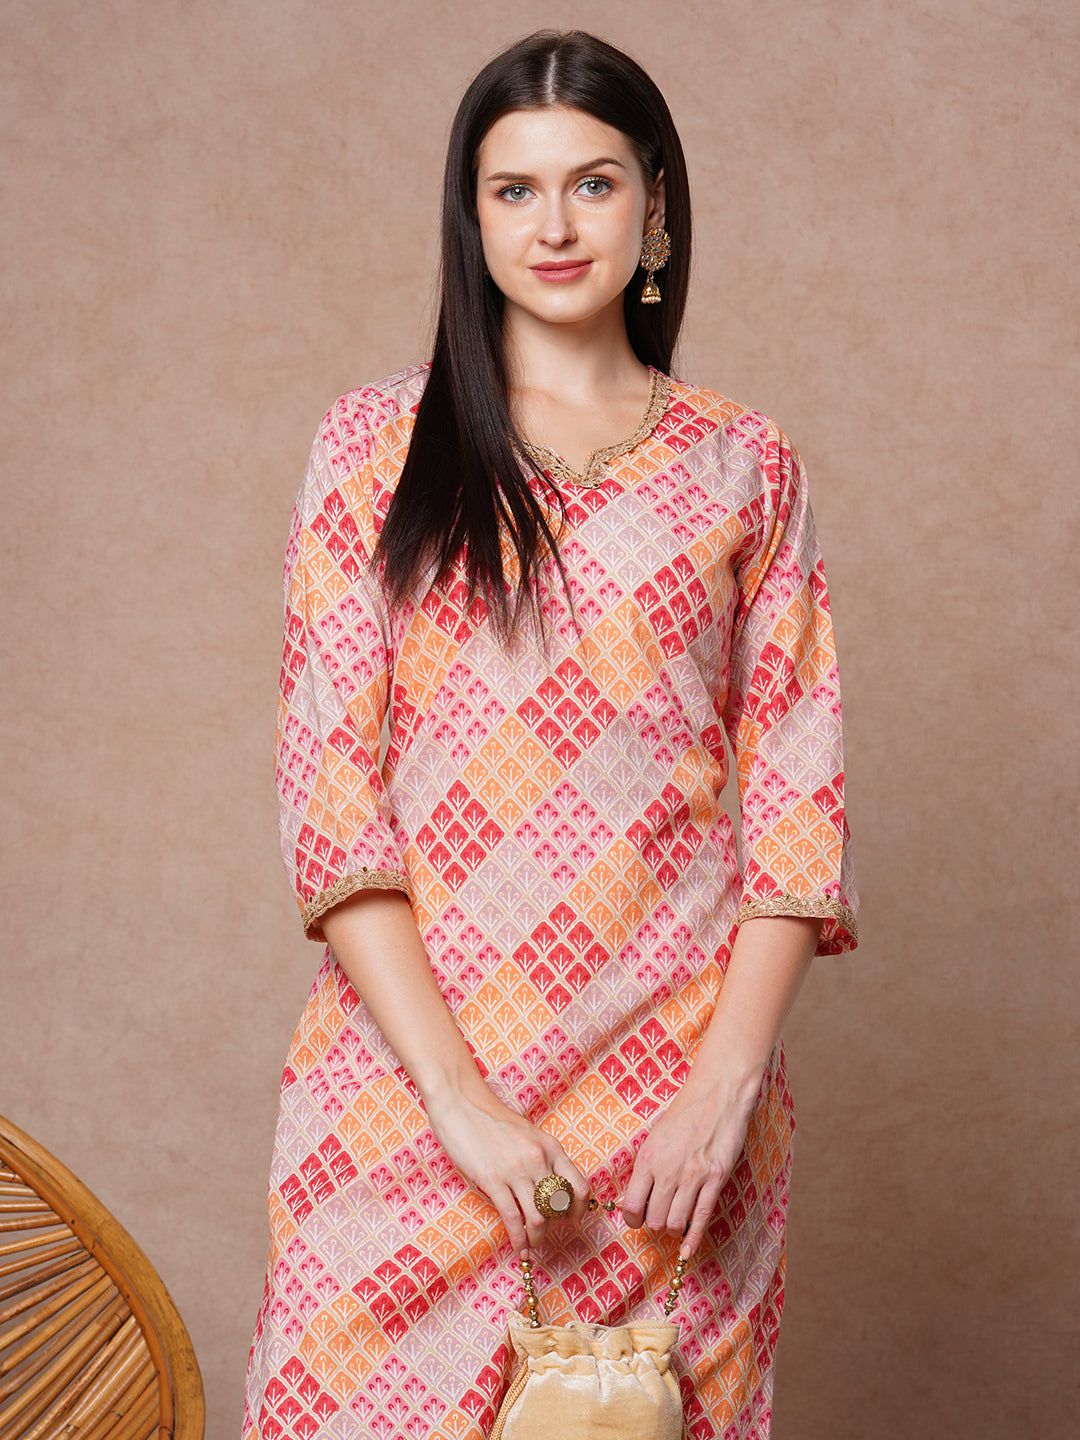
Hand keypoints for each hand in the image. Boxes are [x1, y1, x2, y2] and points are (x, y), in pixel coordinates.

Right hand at [423, 1078, 589, 1255]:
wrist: (461, 1103)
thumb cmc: (491, 1118)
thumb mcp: (527, 1133)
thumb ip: (541, 1157)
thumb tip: (549, 1186)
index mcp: (550, 1146)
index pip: (579, 1187)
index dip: (578, 1210)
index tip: (570, 1221)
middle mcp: (538, 1159)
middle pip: (560, 1207)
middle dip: (556, 1228)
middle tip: (547, 1235)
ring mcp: (516, 1171)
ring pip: (539, 1219)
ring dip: (538, 1239)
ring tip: (532, 1246)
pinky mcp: (493, 1180)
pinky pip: (514, 1219)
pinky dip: (519, 1240)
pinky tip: (518, 1248)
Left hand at [620, 1069, 761, 1255]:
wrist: (716, 1096)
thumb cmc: (684, 1115)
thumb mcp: (655, 1138)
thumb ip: (645, 1168)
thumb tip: (632, 1199)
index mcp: (648, 1158)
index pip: (632, 1205)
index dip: (632, 1219)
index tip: (637, 1218)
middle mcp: (668, 1170)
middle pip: (653, 1219)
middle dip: (653, 1224)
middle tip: (658, 1217)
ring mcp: (693, 1176)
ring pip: (674, 1223)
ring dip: (672, 1228)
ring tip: (674, 1220)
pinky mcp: (715, 1179)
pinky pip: (701, 1218)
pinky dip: (692, 1240)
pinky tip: (686, 1251)